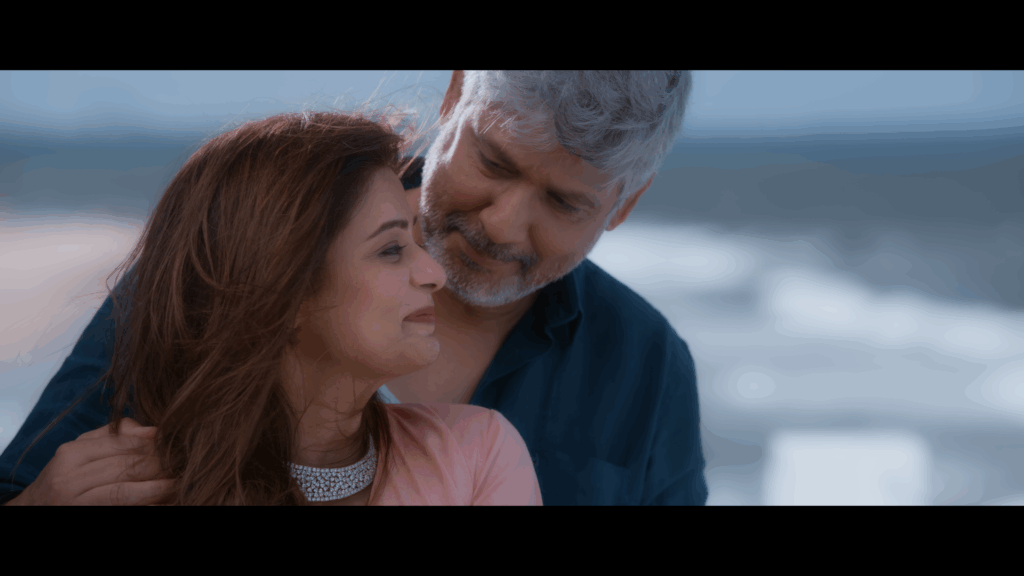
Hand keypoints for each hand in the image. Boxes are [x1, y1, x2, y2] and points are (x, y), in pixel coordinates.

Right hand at [8, 417, 176, 505]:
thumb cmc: (67, 478)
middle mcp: (70, 478)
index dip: (154, 444)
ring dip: (158, 487)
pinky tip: (165, 501)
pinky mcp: (86, 516)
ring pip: (125, 491)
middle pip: (126, 466)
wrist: (34, 511)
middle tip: (185, 463)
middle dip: (160, 465)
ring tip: (180, 482)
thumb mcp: (81, 451)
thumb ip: (114, 436)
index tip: (178, 444)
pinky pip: (120, 507)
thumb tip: (153, 431)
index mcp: (72, 454)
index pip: (122, 444)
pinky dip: (146, 504)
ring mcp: (76, 503)